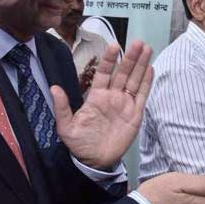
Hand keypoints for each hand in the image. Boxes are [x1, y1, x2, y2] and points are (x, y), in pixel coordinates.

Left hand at [52, 40, 152, 169]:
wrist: (95, 161)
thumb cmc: (79, 144)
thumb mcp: (66, 127)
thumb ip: (62, 107)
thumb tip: (54, 88)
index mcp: (96, 96)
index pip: (104, 73)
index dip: (109, 60)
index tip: (114, 45)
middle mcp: (112, 96)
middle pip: (123, 72)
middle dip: (130, 57)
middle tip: (138, 42)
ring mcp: (125, 104)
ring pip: (134, 80)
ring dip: (141, 65)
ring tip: (147, 48)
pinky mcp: (135, 114)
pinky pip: (142, 95)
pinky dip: (146, 82)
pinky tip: (150, 69)